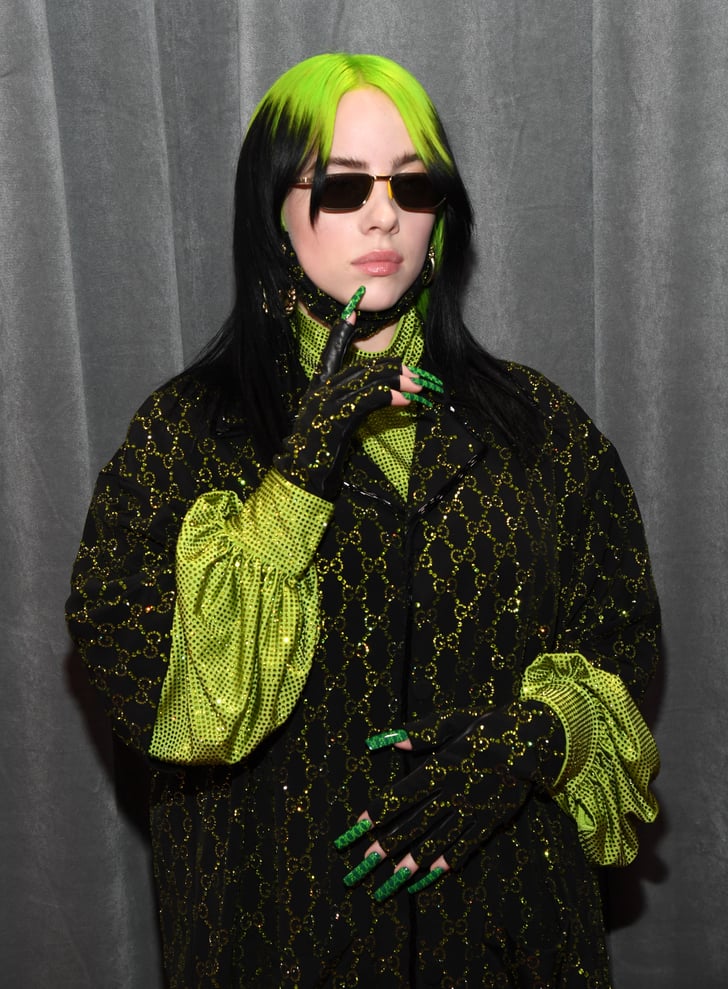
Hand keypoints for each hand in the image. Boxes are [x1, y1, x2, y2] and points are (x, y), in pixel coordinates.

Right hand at [274, 292, 441, 499]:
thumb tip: (380, 394)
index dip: (342, 329)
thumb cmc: (320, 451)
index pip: (331, 351)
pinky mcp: (335, 419)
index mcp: (318, 387)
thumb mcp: (335, 422)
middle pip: (362, 368)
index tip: (353, 307)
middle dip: (393, 369)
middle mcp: (321, 390)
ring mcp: (326, 403)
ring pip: (367, 381)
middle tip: (417, 373)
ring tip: (419, 385)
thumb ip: (351, 405)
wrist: (302, 476)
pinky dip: (388, 397)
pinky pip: (366, 401)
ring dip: (397, 382)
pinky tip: (405, 399)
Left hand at [334, 702, 564, 899]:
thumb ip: (420, 733)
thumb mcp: (453, 722)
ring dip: (413, 860)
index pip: (402, 794)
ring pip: (437, 840)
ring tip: (393, 879)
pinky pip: (466, 846)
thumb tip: (387, 740)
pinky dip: (447, 861)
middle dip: (388, 844)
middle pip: (415, 823)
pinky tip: (431, 874)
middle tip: (365, 863)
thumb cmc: (488, 727)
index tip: (358, 826)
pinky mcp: (490, 822)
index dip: (379, 811)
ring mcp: (473, 811)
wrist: (533, 742)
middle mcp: (454, 794)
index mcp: (441, 768)